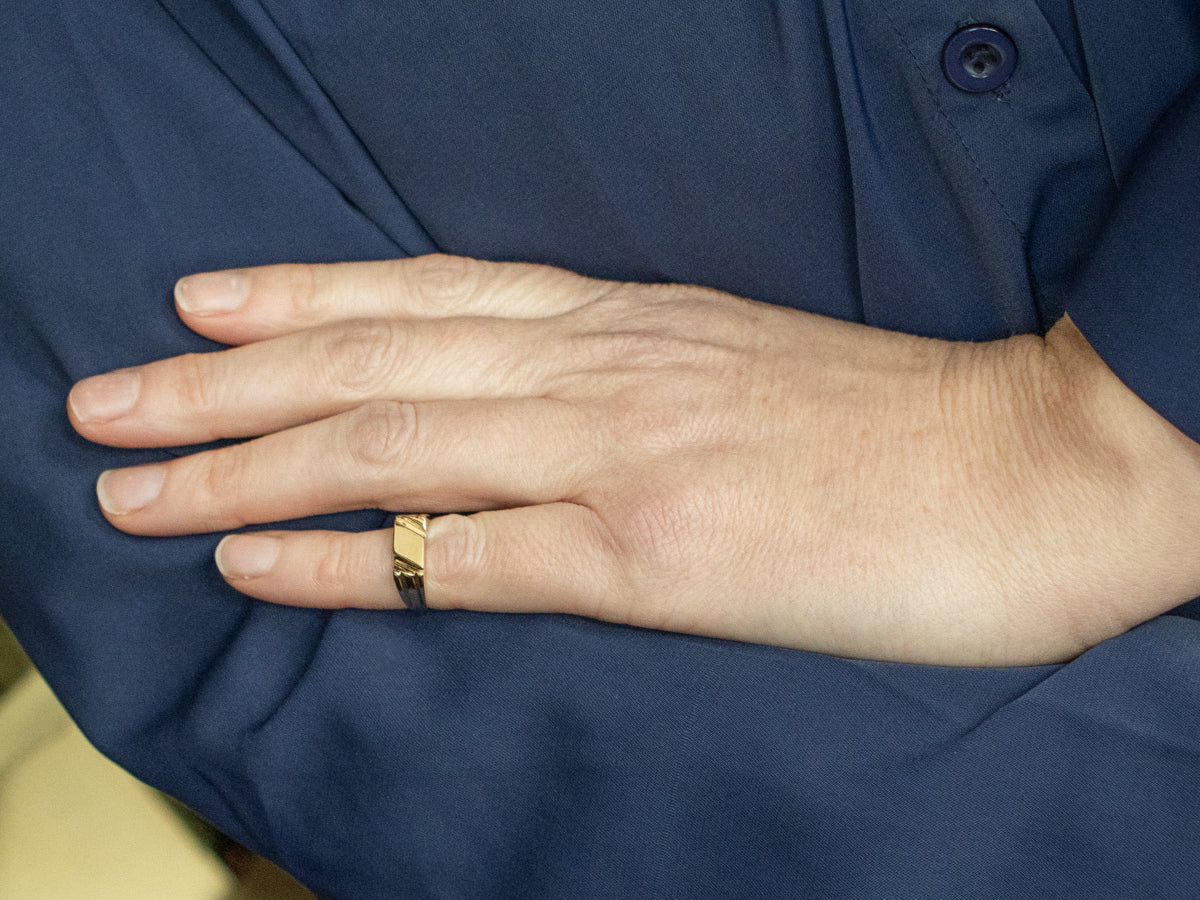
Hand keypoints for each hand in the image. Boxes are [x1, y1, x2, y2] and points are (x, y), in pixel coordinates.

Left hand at [67, 256, 1199, 664]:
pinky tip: (250, 557)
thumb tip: (545, 418)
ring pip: (388, 445)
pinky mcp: (651, 558)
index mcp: (632, 322)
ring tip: (129, 479)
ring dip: (243, 463)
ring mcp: (619, 455)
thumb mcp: (744, 371)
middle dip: (224, 380)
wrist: (1032, 465)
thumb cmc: (901, 427)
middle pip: (373, 361)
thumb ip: (635, 382)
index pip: (430, 294)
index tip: (205, 300)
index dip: (304, 293)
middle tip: (107, 396)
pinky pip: (463, 556)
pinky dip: (344, 555)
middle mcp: (603, 368)